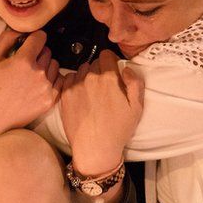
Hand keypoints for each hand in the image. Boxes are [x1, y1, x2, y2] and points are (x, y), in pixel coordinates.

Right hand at [0, 29, 60, 133]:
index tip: (28, 42)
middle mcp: (39, 74)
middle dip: (38, 53)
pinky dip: (51, 80)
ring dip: (46, 66)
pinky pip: (59, 82)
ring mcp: (46, 88)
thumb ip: (7, 38)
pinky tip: (38, 84)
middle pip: (48, 51)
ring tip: (31, 74)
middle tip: (25, 62)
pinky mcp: (50, 101)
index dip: (33, 38)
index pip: (40, 37)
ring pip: (55, 66)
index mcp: (24, 61)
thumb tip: (20, 30)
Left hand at [57, 50, 143, 174]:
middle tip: (104, 87)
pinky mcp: (65, 95)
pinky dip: (74, 83)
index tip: (113, 72)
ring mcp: (75, 86)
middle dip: (100, 70)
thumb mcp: (137, 107)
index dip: (111, 61)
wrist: (94, 147)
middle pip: (94, 63)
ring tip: (92, 93)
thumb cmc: (117, 129)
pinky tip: (81, 96)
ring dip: (86, 76)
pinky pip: (68, 79)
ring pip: (81, 70)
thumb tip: (126, 68)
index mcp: (108, 78)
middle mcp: (90, 78)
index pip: (106, 54)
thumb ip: (135, 83)